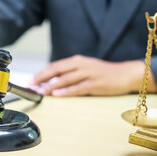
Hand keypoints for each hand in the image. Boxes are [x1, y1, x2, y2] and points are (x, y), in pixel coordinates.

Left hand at [29, 55, 156, 96]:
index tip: (31, 81)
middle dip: (42, 78)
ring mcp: (89, 73)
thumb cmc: (102, 73)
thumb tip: (51, 81)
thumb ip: (69, 73)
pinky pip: (78, 88)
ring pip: (66, 79)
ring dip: (51, 86)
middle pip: (57, 70)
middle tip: (31, 86)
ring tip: (41, 92)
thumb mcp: (84, 69)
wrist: (126, 74)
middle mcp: (81, 65)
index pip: (55, 66)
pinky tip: (57, 95)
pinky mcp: (96, 84)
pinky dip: (66, 91)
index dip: (41, 73)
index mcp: (77, 61)